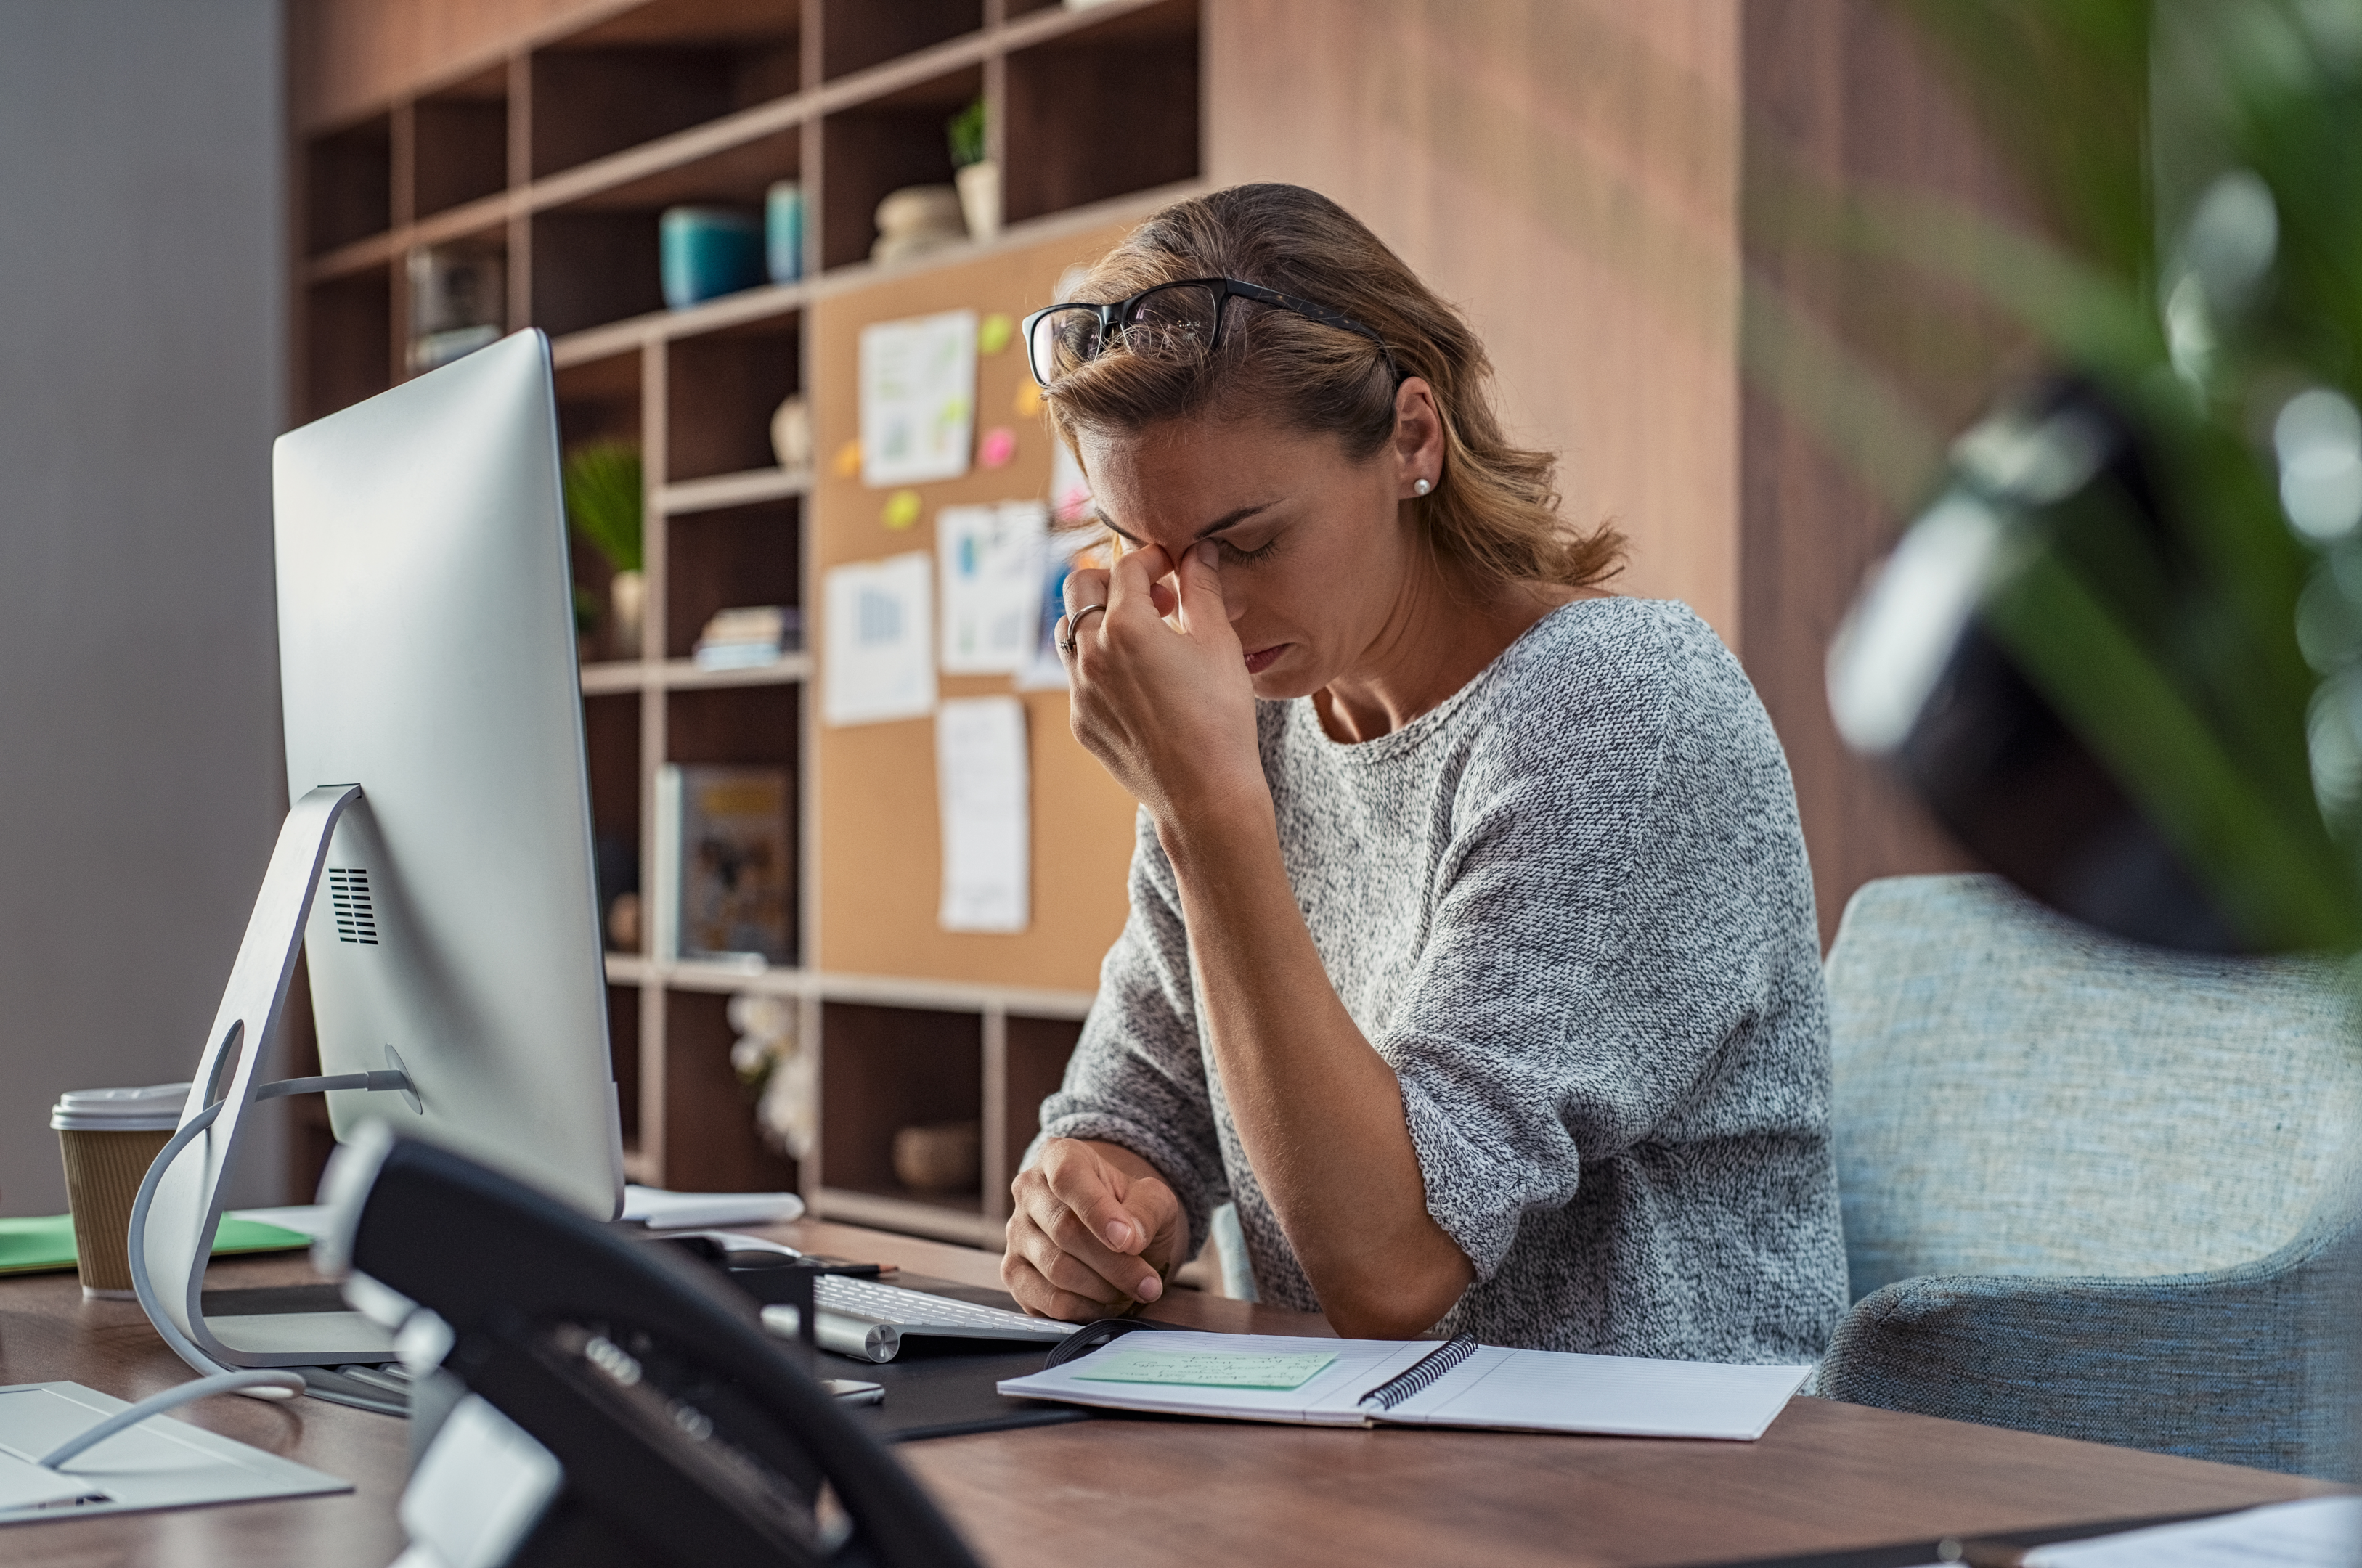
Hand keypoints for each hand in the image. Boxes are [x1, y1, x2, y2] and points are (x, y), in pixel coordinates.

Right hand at [1002, 1138, 1188, 1319]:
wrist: (1114, 1231)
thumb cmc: (1131, 1209)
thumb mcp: (1154, 1199)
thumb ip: (1147, 1212)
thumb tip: (1129, 1239)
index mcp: (1060, 1156)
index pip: (1068, 1178)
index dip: (1098, 1212)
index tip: (1129, 1242)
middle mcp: (1028, 1191)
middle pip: (1065, 1230)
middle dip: (1115, 1264)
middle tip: (1149, 1284)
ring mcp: (1016, 1233)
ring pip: (1056, 1269)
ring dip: (1103, 1289)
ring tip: (1133, 1291)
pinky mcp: (1013, 1273)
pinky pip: (1045, 1300)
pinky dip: (1083, 1309)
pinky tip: (1106, 1303)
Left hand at [1059, 541, 1265, 828]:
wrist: (1205, 794)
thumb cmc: (1220, 717)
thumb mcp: (1219, 643)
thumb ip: (1203, 588)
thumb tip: (1198, 550)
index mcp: (1126, 626)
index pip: (1127, 566)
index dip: (1153, 559)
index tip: (1173, 568)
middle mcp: (1092, 653)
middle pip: (1079, 586)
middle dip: (1113, 579)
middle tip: (1153, 596)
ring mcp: (1079, 690)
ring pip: (1069, 631)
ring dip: (1098, 619)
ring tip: (1142, 635)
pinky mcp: (1080, 720)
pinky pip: (1078, 676)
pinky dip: (1101, 662)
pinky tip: (1140, 680)